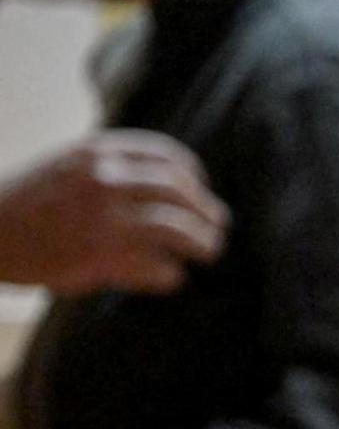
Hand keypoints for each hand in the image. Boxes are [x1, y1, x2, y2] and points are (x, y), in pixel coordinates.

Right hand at [0, 133, 228, 295]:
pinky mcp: (103, 259)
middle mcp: (105, 180)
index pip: (167, 156)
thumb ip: (112, 166)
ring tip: (210, 250)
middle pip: (181, 192)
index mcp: (97, 152)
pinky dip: (170, 274)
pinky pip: (158, 268)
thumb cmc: (29, 201)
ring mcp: (105, 220)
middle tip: (219, 225)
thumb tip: (170, 180)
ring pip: (179, 230)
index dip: (193, 174)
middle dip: (207, 210)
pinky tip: (171, 276)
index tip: (201, 188)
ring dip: (203, 242)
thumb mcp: (68, 164)